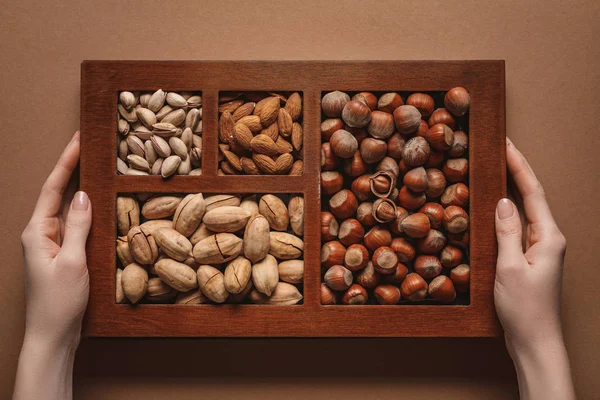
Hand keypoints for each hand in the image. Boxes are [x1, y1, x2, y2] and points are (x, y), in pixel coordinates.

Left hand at [20, 131, 91, 346]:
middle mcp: (42, 234)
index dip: (66, 162)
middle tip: (93, 147)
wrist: (53, 336)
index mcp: (37, 231)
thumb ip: (78, 227)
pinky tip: (104, 206)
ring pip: (70, 210)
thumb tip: (84, 195)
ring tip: (101, 169)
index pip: (52, 188)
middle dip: (75, 169)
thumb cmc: (58, 302)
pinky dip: (90, 213)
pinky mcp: (65, 254)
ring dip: (84, 190)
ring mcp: (53, 244)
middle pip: (60, 193)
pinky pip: (78, 227)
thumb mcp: (72, 261)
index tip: (79, 140)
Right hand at [494, 138, 574, 399]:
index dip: (519, 165)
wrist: (536, 341)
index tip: (505, 143)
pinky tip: (492, 208)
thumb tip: (502, 201)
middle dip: (515, 171)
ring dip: (510, 190)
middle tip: (496, 149)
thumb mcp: (510, 268)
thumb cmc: (525, 309)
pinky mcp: (531, 259)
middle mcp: (548, 239)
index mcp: (548, 237)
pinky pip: (518, 228)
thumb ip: (507, 232)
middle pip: (531, 196)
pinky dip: (505, 213)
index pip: (532, 191)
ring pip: (524, 211)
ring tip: (493, 170)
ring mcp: (540, 249)